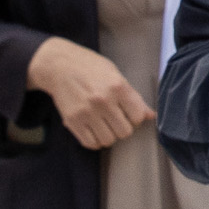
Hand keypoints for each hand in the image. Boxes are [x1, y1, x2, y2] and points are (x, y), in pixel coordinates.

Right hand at [27, 36, 155, 150]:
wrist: (58, 65)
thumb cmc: (89, 67)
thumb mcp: (115, 74)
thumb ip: (132, 96)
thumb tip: (150, 115)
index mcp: (117, 87)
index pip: (138, 117)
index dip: (134, 117)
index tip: (127, 112)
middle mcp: (103, 101)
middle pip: (125, 132)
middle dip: (122, 127)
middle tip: (114, 118)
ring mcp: (87, 112)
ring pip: (108, 140)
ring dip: (108, 135)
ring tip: (103, 123)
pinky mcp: (72, 121)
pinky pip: (90, 143)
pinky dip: (94, 140)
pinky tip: (93, 129)